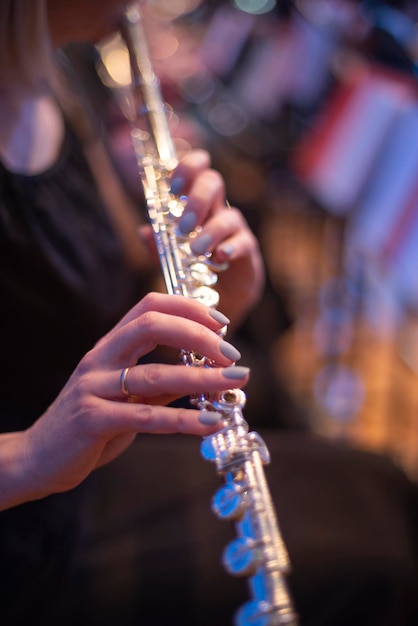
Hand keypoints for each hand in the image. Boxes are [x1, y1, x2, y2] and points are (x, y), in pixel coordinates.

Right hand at [1, 293, 248, 509]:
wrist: (41, 456)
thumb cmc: (91, 422)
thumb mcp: (127, 395)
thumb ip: (160, 383)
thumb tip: (206, 373)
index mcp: (110, 345)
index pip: (150, 306)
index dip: (188, 307)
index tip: (223, 323)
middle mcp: (100, 358)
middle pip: (151, 325)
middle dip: (197, 334)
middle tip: (232, 353)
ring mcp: (93, 387)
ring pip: (154, 374)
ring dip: (201, 377)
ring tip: (236, 381)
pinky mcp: (91, 420)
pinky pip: (144, 418)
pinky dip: (183, 420)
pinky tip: (210, 422)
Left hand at [139, 149, 264, 328]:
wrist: (218, 301)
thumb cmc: (193, 272)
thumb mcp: (170, 260)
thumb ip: (158, 246)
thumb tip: (143, 231)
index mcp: (196, 204)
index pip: (196, 170)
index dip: (187, 169)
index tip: (174, 188)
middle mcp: (216, 209)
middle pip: (213, 182)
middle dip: (197, 200)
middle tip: (183, 227)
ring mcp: (235, 229)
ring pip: (229, 216)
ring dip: (210, 231)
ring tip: (196, 251)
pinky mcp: (248, 250)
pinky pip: (244, 242)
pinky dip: (231, 248)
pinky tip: (220, 257)